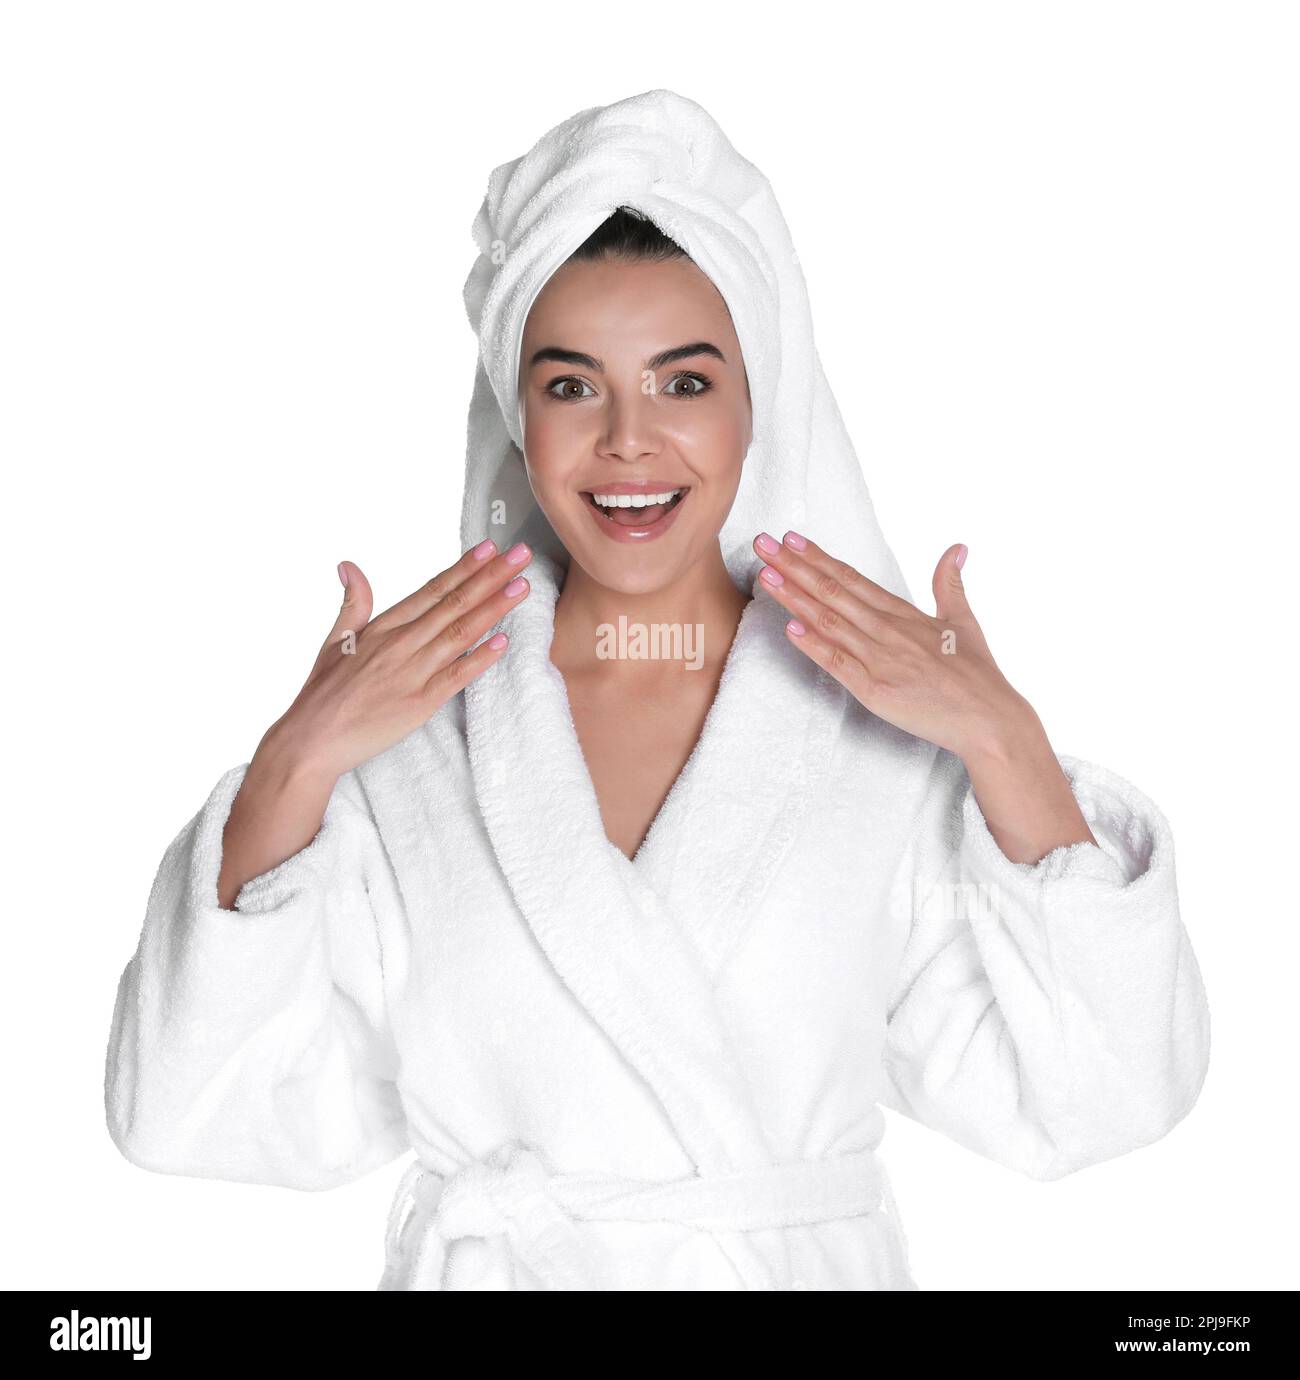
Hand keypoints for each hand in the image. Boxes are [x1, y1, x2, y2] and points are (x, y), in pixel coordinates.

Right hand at [267, 538, 533, 780]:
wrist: (311, 739)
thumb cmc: (323, 693)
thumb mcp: (334, 640)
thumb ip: (352, 603)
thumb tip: (348, 565)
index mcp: (384, 627)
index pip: (433, 590)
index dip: (464, 568)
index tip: (489, 548)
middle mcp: (400, 644)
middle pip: (454, 604)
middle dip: (491, 577)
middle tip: (520, 555)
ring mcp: (412, 672)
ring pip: (460, 633)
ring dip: (493, 608)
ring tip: (521, 588)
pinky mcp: (420, 703)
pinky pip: (457, 676)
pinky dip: (481, 658)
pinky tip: (504, 641)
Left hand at [751, 531, 1029, 758]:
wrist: (990, 719)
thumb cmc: (977, 674)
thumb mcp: (963, 621)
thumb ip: (950, 584)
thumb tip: (957, 547)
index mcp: (904, 614)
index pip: (852, 578)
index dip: (818, 558)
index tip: (791, 538)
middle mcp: (888, 631)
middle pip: (833, 592)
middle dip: (794, 566)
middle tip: (763, 543)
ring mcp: (881, 660)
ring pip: (830, 622)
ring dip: (795, 598)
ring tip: (766, 575)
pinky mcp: (876, 691)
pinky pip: (839, 664)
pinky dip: (814, 646)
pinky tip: (790, 629)